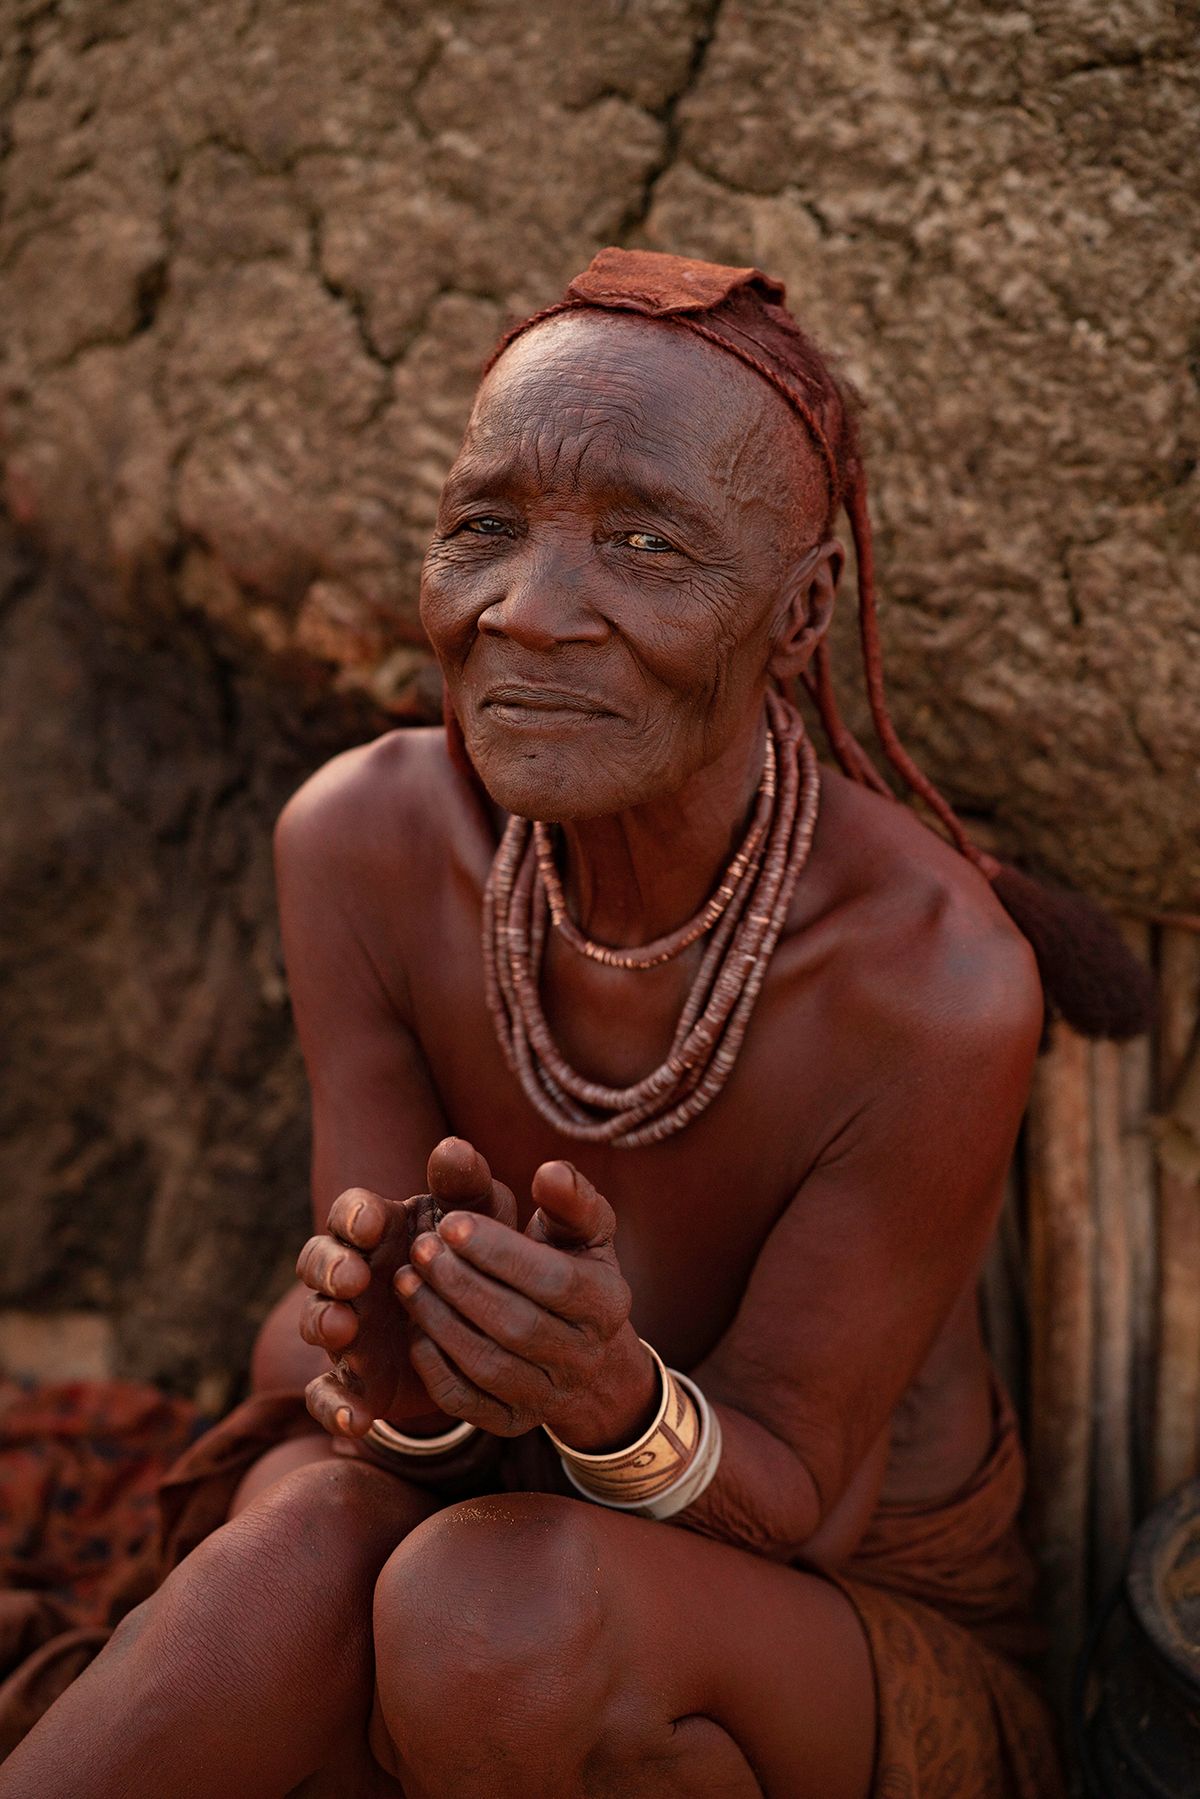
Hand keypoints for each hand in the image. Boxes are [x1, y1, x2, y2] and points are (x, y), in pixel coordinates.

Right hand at [296, 1138, 516, 1438]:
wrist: (492, 1325)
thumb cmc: (480, 1250)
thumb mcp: (483, 1214)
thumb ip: (469, 1182)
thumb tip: (455, 1147)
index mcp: (379, 1228)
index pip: (349, 1213)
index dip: (353, 1217)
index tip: (371, 1223)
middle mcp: (354, 1274)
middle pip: (317, 1261)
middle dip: (329, 1267)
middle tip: (353, 1277)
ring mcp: (349, 1326)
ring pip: (316, 1321)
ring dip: (324, 1323)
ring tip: (345, 1329)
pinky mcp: (357, 1380)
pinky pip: (329, 1395)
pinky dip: (334, 1407)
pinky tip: (356, 1419)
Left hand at [394, 1146, 657, 1445]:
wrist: (585, 1357)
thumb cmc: (574, 1269)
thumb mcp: (582, 1230)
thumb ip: (568, 1198)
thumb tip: (550, 1171)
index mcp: (608, 1302)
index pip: (552, 1280)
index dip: (498, 1252)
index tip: (451, 1222)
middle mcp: (585, 1356)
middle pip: (517, 1325)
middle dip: (461, 1283)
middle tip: (420, 1248)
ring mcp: (549, 1396)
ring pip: (488, 1365)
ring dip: (440, 1320)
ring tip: (407, 1280)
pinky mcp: (513, 1423)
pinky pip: (467, 1402)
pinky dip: (435, 1367)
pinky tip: (415, 1329)